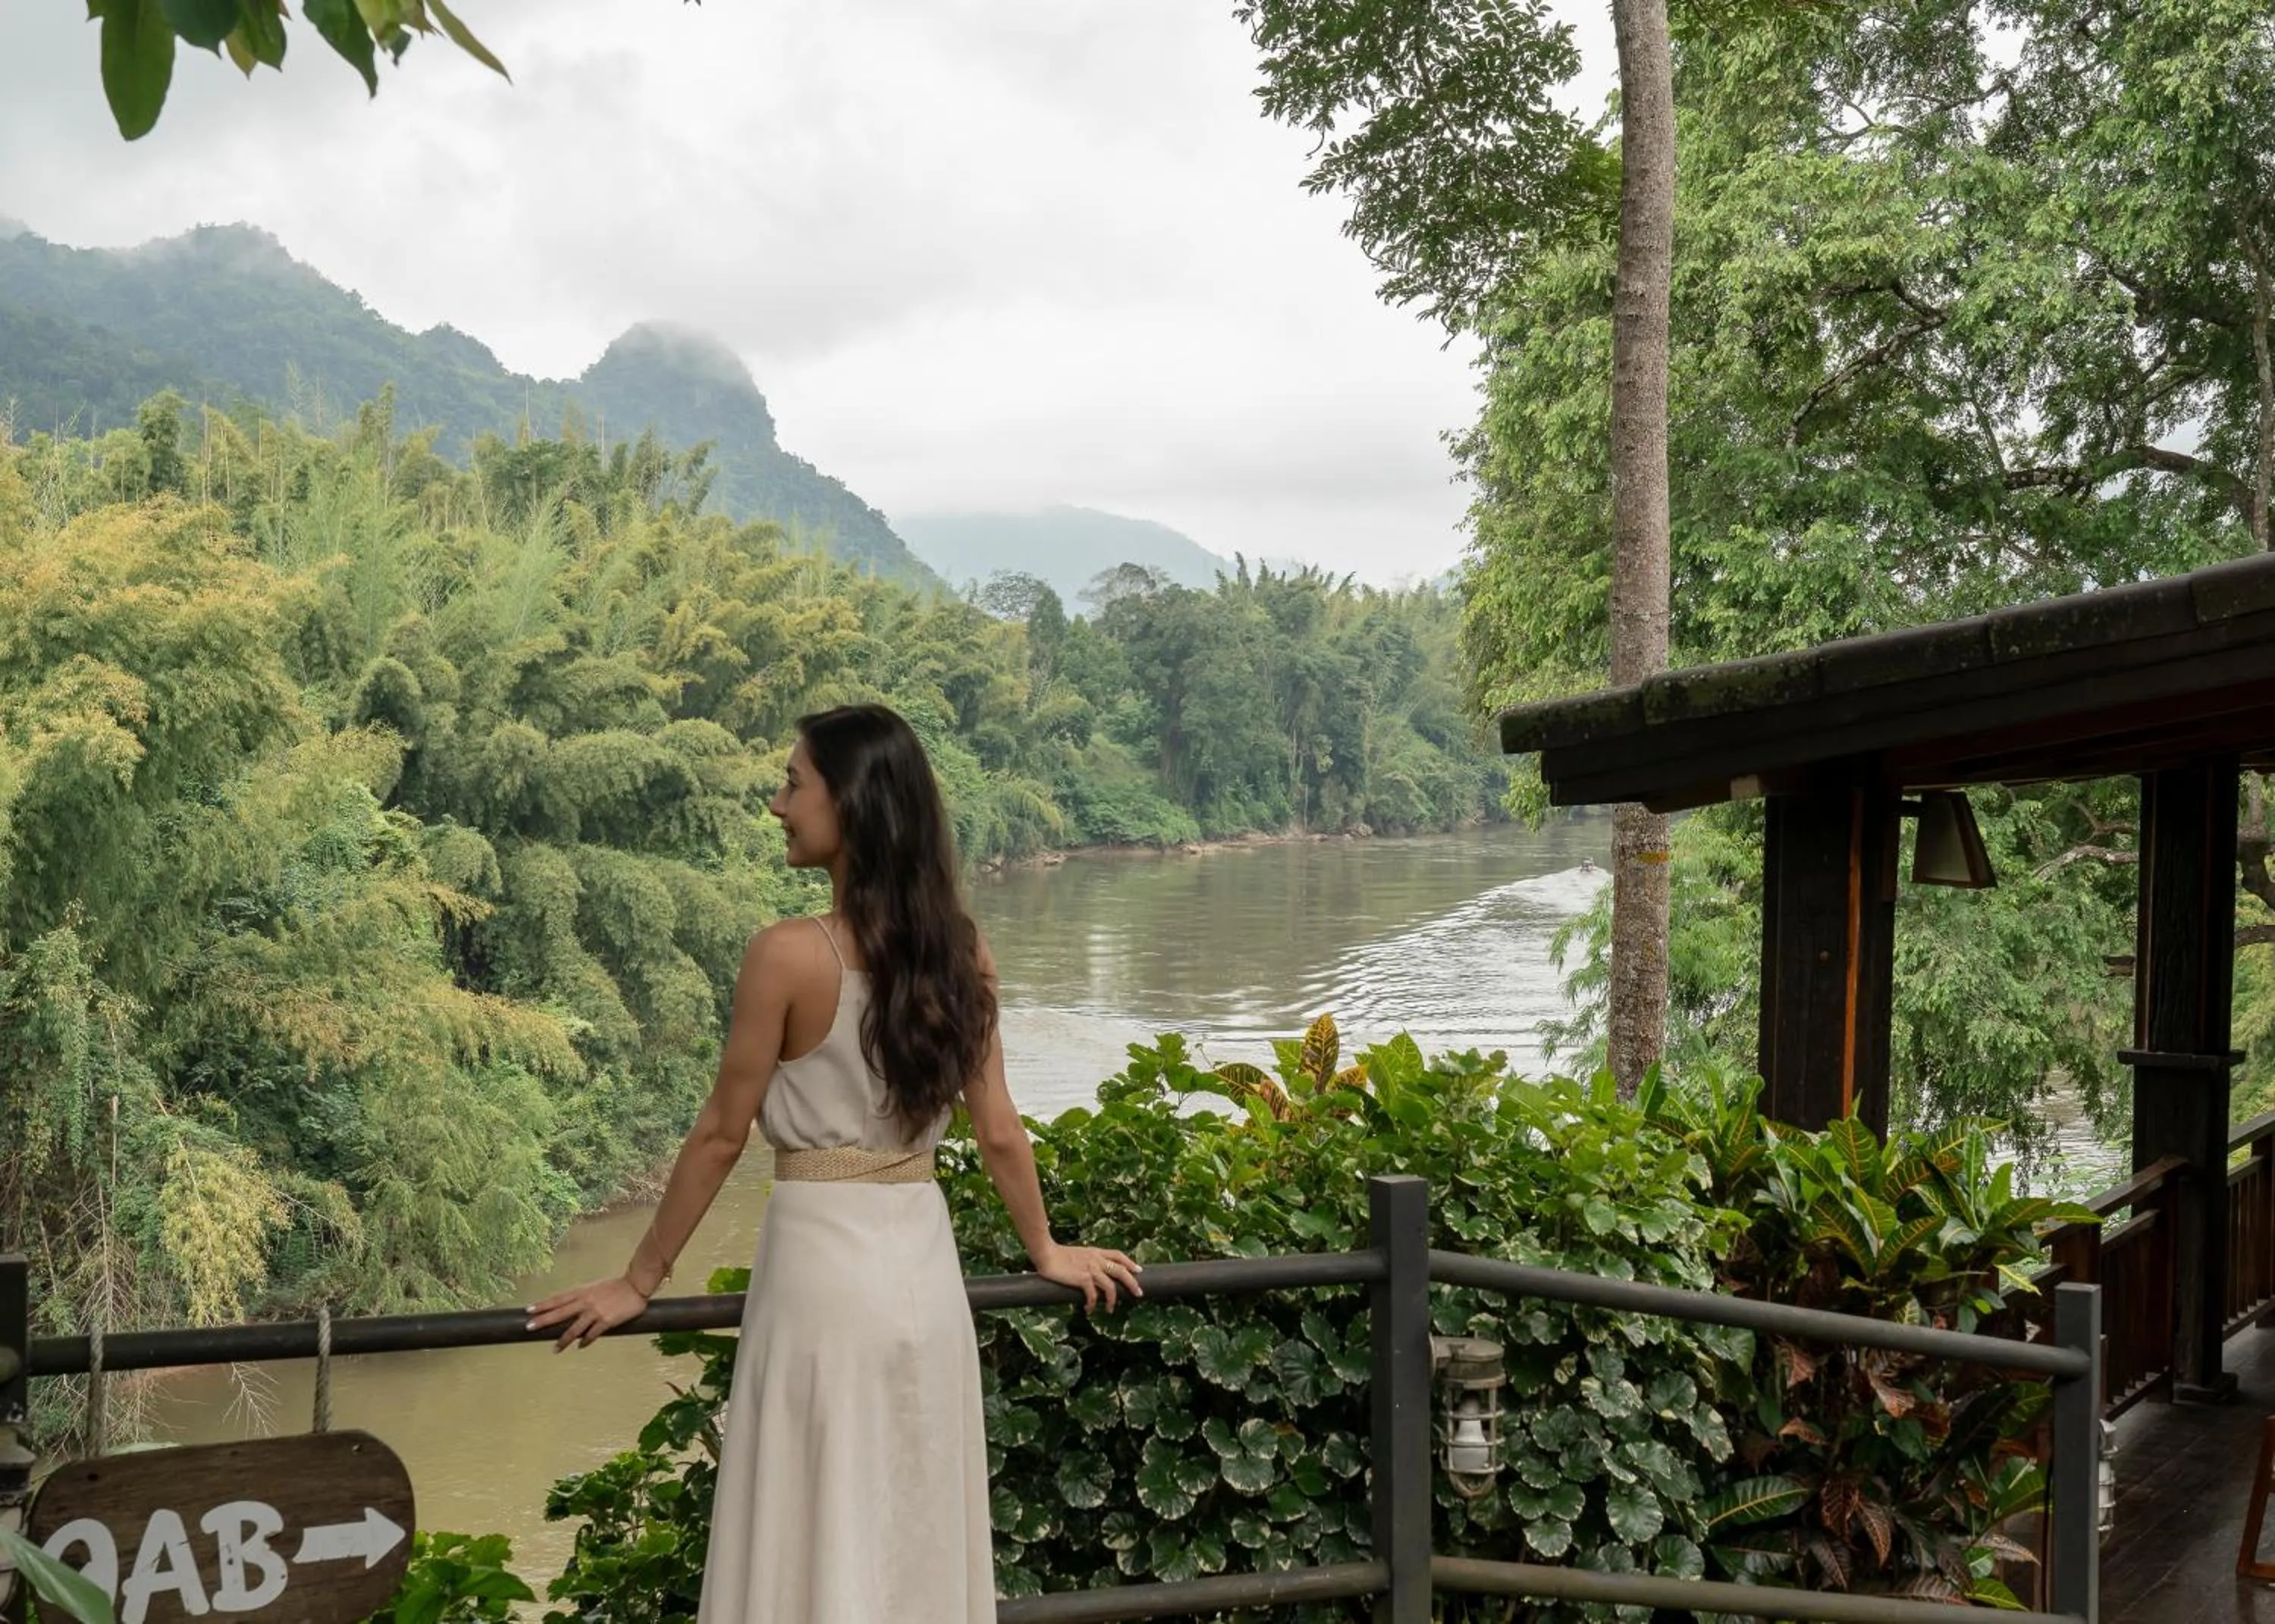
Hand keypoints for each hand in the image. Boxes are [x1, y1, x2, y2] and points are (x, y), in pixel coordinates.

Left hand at [526, 1276, 649, 1351]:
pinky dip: (585, 1341)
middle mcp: (585, 1301)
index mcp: (581, 1291)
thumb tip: (570, 1308)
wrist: (635, 1285)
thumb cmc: (615, 1286)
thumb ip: (582, 1297)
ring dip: (563, 1340)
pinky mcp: (606, 1321)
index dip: (542, 1305)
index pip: (558, 1299)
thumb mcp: (594, 1288)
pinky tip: (581, 1346)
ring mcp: (595, 1312)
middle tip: (528, 1327)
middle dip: (543, 1320)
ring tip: (555, 1349)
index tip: (528, 1310)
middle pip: (560, 1312)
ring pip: (574, 1328)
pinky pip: (592, 1334)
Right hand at [1037, 1244, 1143, 1313]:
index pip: (1118, 1255)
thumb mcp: (1078, 1254)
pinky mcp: (1083, 1278)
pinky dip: (1092, 1304)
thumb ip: (1088, 1261)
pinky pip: (1093, 1295)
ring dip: (1112, 1300)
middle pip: (1121, 1271)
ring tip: (1110, 1310)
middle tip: (1138, 1293)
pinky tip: (1088, 1309)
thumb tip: (1092, 1273)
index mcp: (1096, 1252)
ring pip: (1110, 1286)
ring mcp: (1091, 1269)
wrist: (1046, 1253)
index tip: (1138, 1270)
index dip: (1130, 1262)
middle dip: (1132, 1283)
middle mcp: (1096, 1260)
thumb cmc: (1057, 1255)